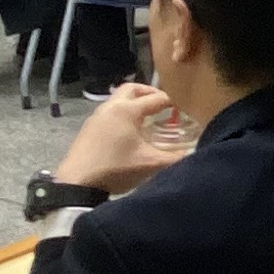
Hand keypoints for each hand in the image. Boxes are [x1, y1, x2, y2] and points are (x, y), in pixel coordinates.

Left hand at [58, 83, 186, 195]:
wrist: (76, 183)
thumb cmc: (115, 169)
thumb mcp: (150, 164)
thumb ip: (176, 159)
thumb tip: (196, 156)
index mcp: (127, 110)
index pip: (156, 99)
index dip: (173, 102)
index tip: (185, 108)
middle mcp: (111, 107)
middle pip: (133, 89)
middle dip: (149, 93)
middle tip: (163, 105)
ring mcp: (96, 116)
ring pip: (118, 100)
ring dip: (134, 104)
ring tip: (147, 119)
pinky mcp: (88, 128)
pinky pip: (109, 112)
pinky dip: (122, 115)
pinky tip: (128, 133)